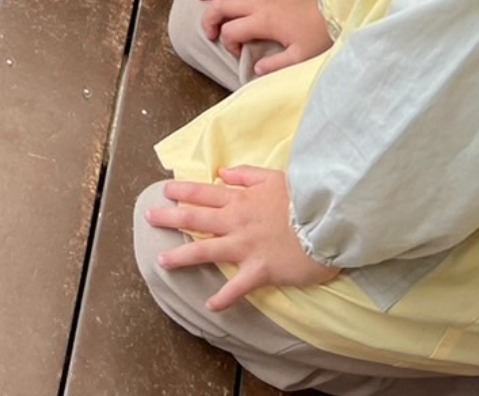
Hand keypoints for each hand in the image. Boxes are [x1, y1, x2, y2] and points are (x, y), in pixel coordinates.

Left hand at [148, 167, 338, 309]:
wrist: (330, 222)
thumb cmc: (305, 198)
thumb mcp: (273, 176)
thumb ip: (245, 174)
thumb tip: (222, 173)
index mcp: (239, 199)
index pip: (203, 193)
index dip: (182, 191)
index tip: (166, 191)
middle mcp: (236, 222)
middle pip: (195, 218)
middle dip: (169, 218)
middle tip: (149, 217)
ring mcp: (246, 247)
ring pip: (205, 251)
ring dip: (181, 257)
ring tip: (162, 261)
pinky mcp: (260, 270)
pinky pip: (238, 287)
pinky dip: (223, 298)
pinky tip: (210, 306)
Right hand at [198, 0, 331, 74]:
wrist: (343, 11)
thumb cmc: (322, 36)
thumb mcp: (300, 58)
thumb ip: (275, 65)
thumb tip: (255, 69)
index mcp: (262, 22)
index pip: (231, 31)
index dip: (228, 44)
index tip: (239, 53)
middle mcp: (260, 2)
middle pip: (222, 5)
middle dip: (209, 18)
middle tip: (207, 29)